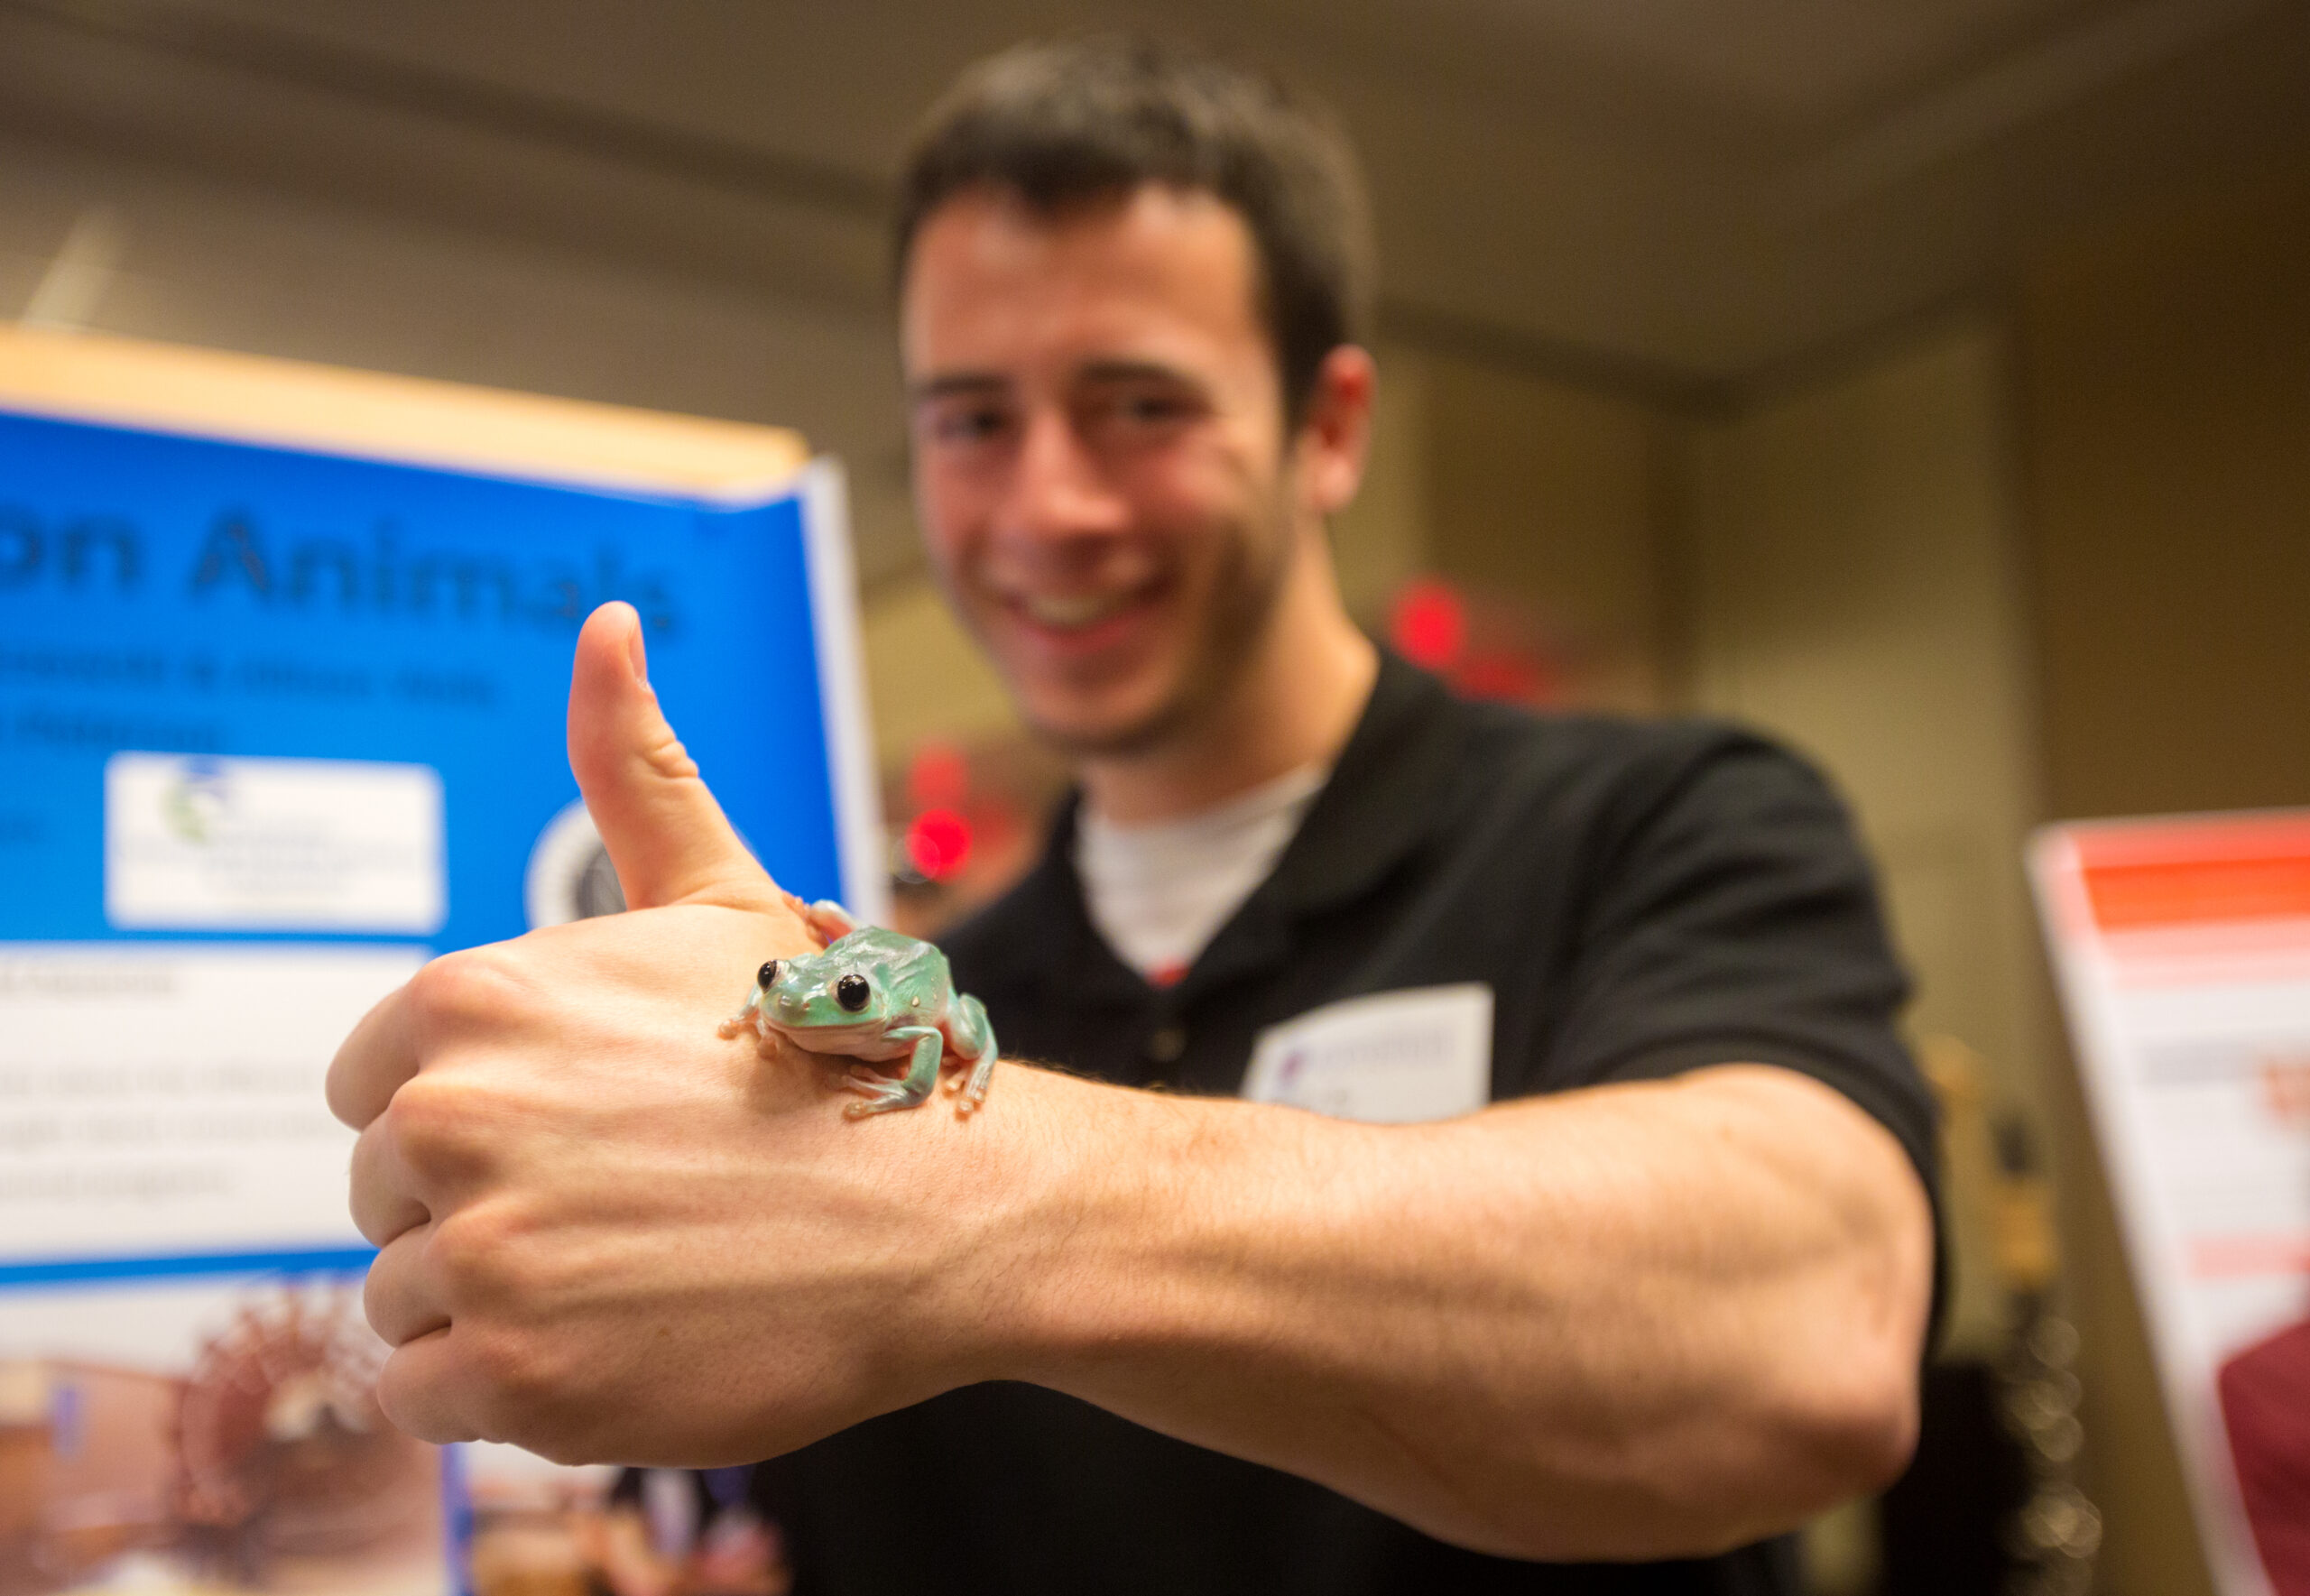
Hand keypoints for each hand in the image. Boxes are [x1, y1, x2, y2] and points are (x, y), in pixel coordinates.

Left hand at [328, 602, 1020, 1463]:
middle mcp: (454, 1119)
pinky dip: (504, 1389)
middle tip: (627, 1205)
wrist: (952, 1205)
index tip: (576, 1130)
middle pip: (387, 1196)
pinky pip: (425, 1399)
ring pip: (404, 1302)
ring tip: (637, 1273)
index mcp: (473, 1001)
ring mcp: (485, 1255)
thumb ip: (630, 767)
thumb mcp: (720, 896)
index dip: (473, 1117)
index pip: (372, 1090)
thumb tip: (605, 622)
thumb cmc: (837, 1049)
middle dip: (485, 1209)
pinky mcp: (518, 1379)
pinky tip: (616, 1342)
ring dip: (502, 1304)